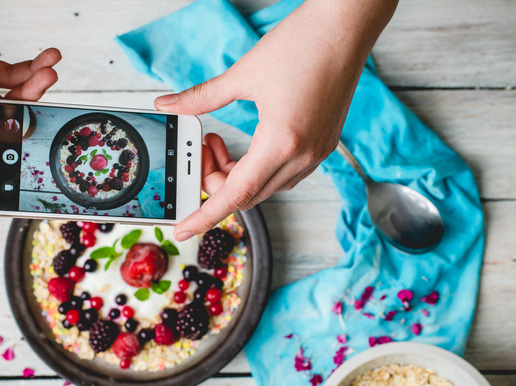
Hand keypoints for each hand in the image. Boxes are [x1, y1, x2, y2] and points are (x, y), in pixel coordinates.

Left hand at [155, 0, 396, 239]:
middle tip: (201, 151)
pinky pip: (285, 173)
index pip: (235, 196)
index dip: (204, 216)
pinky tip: (246, 146)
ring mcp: (317, 152)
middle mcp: (303, 156)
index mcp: (281, 143)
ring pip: (267, 186)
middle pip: (249, 194)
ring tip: (219, 141)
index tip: (182, 229)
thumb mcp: (242, 74)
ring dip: (238, 176)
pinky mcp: (323, 143)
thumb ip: (201, 98)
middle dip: (216, 182)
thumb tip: (169, 106)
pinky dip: (259, 169)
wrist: (346, 26)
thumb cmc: (302, 44)